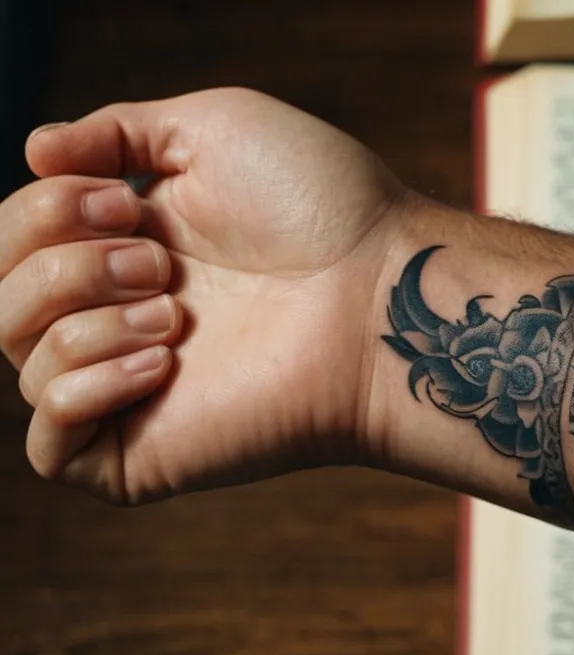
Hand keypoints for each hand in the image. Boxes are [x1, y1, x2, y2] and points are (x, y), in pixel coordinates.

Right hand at [0, 88, 411, 502]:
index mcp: (130, 246)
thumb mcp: (213, 128)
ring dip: (82, 318)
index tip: (128, 202)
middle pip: (3, 294)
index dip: (45, 210)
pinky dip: (79, 391)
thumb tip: (34, 149)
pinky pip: (50, 447)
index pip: (17, 236)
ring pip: (18, 358)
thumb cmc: (322, 207)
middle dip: (61, 260)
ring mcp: (134, 386)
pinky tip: (157, 364)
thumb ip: (118, 130)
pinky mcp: (148, 452)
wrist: (381, 292)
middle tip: (159, 261)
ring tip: (175, 314)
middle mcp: (123, 314)